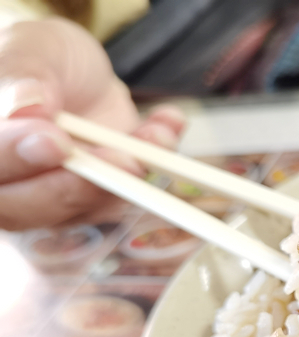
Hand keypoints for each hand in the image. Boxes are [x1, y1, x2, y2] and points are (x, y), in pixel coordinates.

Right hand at [0, 18, 184, 229]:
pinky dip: (156, 160)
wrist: (73, 72)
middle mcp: (11, 187)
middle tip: (121, 158)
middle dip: (79, 186)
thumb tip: (25, 107)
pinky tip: (168, 124)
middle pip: (30, 210)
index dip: (15, 161)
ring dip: (127, 176)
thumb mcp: (31, 50)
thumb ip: (20, 77)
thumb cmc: (39, 60)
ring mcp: (57, 198)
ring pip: (85, 210)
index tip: (55, 141)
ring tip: (156, 136)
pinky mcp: (101, 199)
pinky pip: (128, 196)